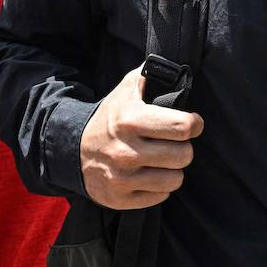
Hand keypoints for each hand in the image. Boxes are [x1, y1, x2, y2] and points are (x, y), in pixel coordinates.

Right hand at [79, 65, 203, 209]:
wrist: (72, 150)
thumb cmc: (110, 117)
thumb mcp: (126, 90)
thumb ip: (151, 75)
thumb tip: (176, 68)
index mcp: (130, 120)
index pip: (183, 126)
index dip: (194, 124)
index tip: (191, 123)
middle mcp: (126, 151)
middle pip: (184, 155)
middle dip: (184, 147)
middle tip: (174, 143)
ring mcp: (122, 178)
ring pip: (176, 179)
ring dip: (174, 169)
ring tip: (164, 159)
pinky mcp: (119, 199)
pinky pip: (161, 196)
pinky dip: (160, 186)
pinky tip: (150, 174)